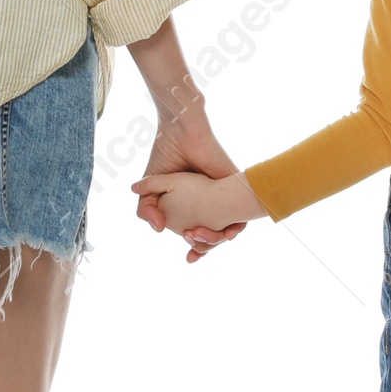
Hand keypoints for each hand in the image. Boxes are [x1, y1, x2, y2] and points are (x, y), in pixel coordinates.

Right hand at [134, 113, 245, 261]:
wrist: (182, 133)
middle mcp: (209, 202)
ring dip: (218, 240)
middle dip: (208, 247)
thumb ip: (146, 210)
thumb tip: (159, 230)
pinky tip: (227, 233)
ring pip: (229, 228)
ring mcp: (222, 194)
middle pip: (215, 234)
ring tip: (200, 235)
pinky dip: (237, 227)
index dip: (196, 248)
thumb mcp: (149, 188)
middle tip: (194, 248)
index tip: (190, 259)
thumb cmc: (166, 155)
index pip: (198, 233)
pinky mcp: (235, 184)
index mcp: (192, 204)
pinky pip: (244, 212)